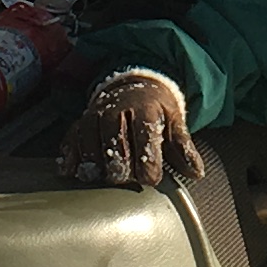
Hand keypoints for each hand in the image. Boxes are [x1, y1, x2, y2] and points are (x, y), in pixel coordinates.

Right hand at [60, 67, 202, 188]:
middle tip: (126, 181)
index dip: (148, 162)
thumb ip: (183, 148)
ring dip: (95, 164)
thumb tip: (197, 173)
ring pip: (90, 142)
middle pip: (114, 141)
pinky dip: (70, 155)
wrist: (132, 86)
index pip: (145, 135)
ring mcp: (96, 115)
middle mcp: (117, 109)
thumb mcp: (174, 122)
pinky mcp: (80, 122)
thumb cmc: (156, 110)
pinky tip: (69, 172)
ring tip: (100, 180)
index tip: (151, 180)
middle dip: (120, 166)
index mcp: (145, 108)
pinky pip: (72, 138)